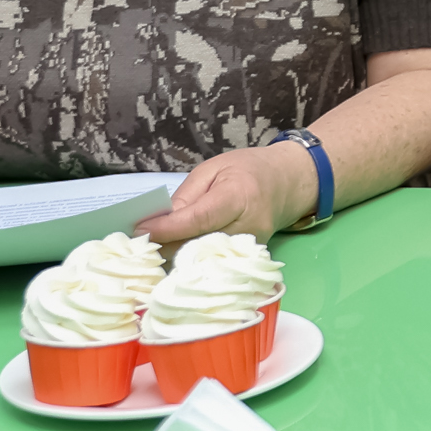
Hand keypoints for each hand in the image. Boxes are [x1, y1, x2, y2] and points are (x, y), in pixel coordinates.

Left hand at [139, 142, 316, 245]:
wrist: (290, 182)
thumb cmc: (249, 169)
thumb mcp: (214, 169)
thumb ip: (187, 195)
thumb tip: (160, 222)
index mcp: (239, 195)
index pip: (199, 218)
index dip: (168, 228)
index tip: (140, 231)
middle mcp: (248, 225)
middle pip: (199, 244)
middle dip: (166, 245)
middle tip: (139, 244)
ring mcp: (251, 246)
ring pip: (205, 258)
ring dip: (176, 256)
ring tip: (153, 250)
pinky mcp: (249, 257)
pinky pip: (214, 261)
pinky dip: (192, 260)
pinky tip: (175, 255)